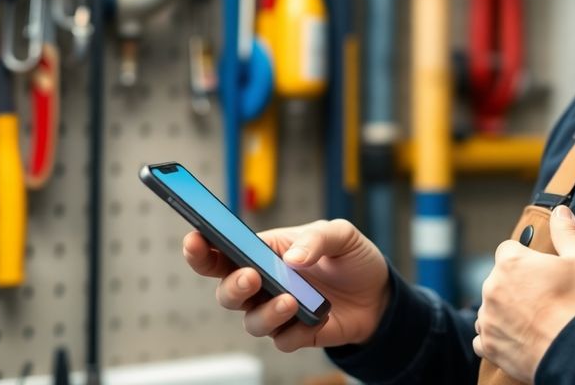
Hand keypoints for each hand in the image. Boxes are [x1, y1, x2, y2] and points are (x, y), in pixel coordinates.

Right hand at [183, 218, 389, 351]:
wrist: (380, 295)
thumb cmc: (352, 258)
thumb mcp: (342, 235)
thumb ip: (317, 239)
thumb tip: (293, 259)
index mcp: (264, 251)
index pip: (223, 249)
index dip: (202, 247)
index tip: (194, 239)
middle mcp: (263, 283)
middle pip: (226, 290)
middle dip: (231, 285)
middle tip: (250, 276)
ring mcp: (277, 310)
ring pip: (251, 321)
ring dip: (266, 312)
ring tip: (290, 300)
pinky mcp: (296, 334)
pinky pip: (283, 340)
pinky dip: (295, 330)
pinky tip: (314, 317)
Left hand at [473, 205, 574, 381]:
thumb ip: (567, 232)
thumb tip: (561, 210)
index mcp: (511, 263)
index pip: (508, 251)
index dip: (526, 261)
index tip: (542, 273)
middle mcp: (492, 288)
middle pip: (499, 280)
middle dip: (516, 287)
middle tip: (544, 300)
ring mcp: (487, 318)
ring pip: (491, 308)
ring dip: (505, 311)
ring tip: (534, 321)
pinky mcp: (488, 345)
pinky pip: (485, 337)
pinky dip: (499, 337)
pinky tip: (520, 339)